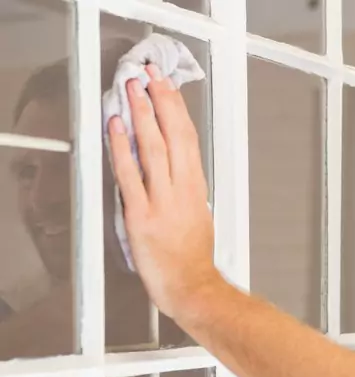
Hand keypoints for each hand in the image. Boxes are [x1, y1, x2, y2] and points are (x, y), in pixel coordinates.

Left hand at [106, 64, 218, 319]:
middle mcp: (181, 188)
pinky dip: (123, 149)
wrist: (191, 286)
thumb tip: (173, 163)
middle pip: (173, 135)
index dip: (177, 107)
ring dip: (142, 115)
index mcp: (196, 186)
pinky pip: (130, 175)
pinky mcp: (141, 216)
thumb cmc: (193, 256)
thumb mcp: (198, 213)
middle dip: (160, 100)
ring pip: (153, 148)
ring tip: (133, 89)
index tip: (168, 85)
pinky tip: (118, 127)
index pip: (188, 137)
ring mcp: (161, 201)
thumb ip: (185, 186)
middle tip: (149, 74)